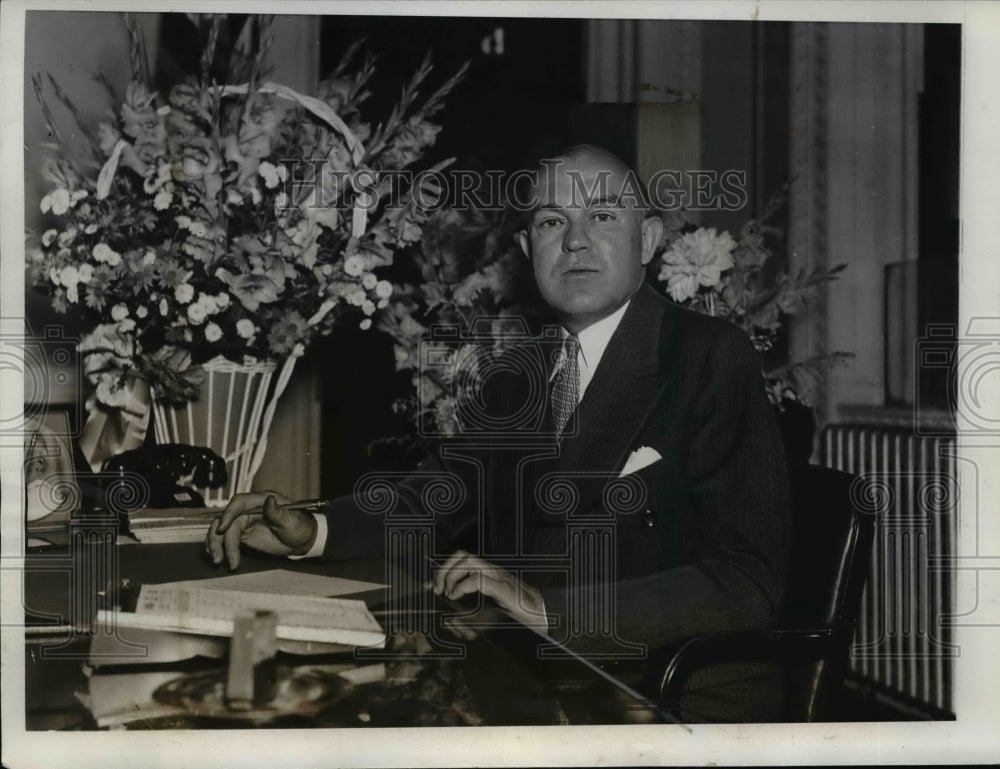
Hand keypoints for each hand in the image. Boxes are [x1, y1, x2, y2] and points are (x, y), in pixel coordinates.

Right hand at [205, 491, 316, 569]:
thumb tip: (269, 500)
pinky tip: (223, 559)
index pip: (239, 502)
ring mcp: (244, 521)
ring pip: (222, 530)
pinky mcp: (243, 534)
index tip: (222, 529)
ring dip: (216, 544)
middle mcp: (249, 509)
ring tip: (218, 561)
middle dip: (219, 537)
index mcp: (261, 500)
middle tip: (219, 556)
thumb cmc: (300, 526)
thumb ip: (278, 512)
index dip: (228, 513)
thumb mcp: (292, 521)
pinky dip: (221, 548)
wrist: (301, 540)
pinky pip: (226, 539)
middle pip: (226, 519)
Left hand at [429, 550, 548, 633]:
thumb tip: (448, 621)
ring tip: (448, 593)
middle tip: (438, 590)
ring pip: (469, 561)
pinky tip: (457, 597)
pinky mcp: (503, 590)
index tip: (430, 586)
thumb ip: (469, 620)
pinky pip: (479, 580)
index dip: (442, 569)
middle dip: (444, 569)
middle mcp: (492, 572)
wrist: (543, 618)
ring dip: (452, 575)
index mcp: (488, 575)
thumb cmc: (516, 618)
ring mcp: (498, 578)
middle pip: (462, 555)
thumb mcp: (488, 620)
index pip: (461, 560)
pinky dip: (462, 587)